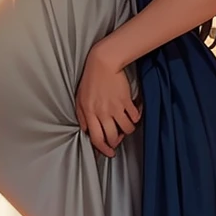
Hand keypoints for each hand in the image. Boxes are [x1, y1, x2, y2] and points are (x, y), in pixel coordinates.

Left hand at [75, 42, 140, 157]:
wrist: (103, 63)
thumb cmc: (91, 79)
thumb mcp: (80, 98)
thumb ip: (81, 115)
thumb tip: (86, 130)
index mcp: (89, 113)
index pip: (96, 138)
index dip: (103, 149)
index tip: (108, 153)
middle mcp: (102, 112)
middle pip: (112, 137)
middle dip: (116, 143)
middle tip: (118, 140)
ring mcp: (115, 107)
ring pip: (126, 129)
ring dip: (127, 131)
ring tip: (126, 127)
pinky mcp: (126, 101)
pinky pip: (135, 117)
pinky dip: (136, 118)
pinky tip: (134, 115)